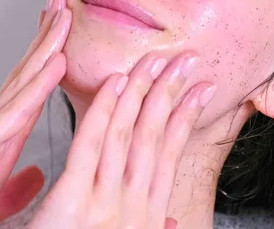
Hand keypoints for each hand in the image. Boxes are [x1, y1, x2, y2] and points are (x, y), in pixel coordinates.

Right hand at [0, 0, 71, 228]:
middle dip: (46, 38)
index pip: (29, 92)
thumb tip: (38, 174)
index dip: (46, 60)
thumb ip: (16, 188)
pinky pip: (11, 116)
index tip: (61, 35)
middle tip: (62, 5)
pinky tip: (54, 65)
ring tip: (63, 17)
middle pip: (24, 76)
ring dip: (45, 49)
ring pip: (21, 84)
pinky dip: (35, 89)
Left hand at [29, 53, 215, 228]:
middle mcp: (134, 207)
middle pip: (155, 137)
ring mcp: (106, 204)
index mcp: (145, 215)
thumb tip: (171, 224)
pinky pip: (91, 147)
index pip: (171, 154)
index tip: (202, 89)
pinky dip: (103, 112)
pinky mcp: (72, 202)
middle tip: (186, 60)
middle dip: (173, 95)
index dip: (187, 117)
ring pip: (128, 135)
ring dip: (144, 93)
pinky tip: (116, 84)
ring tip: (156, 61)